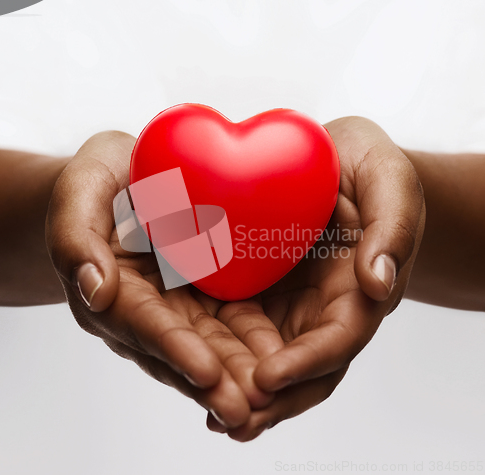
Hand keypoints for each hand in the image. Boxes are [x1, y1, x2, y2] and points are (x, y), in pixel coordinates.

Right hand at [46, 131, 277, 427]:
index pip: (144, 323)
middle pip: (181, 349)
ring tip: (269, 401)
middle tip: (247, 410)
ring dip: (237, 375)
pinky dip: (253, 345)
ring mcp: (178, 305)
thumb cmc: (100, 182)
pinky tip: (282, 361)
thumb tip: (95, 290)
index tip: (206, 372)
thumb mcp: (80, 190)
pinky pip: (230, 322)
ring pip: (210, 345)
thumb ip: (76, 237)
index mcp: (113, 290)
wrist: (126, 178)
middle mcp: (147, 309)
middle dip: (213, 382)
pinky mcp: (205, 294)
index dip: (173, 347)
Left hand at [205, 116, 425, 440]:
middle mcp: (323, 308)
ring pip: (266, 355)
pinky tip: (189, 361)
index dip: (306, 363)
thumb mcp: (390, 183)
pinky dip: (219, 348)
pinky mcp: (258, 287)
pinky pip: (238, 323)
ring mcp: (289, 302)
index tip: (267, 379)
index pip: (338, 341)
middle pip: (300, 367)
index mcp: (359, 292)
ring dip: (240, 386)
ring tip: (208, 411)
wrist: (337, 160)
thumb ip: (392, 228)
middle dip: (269, 398)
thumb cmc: (371, 171)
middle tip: (228, 419)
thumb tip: (378, 283)